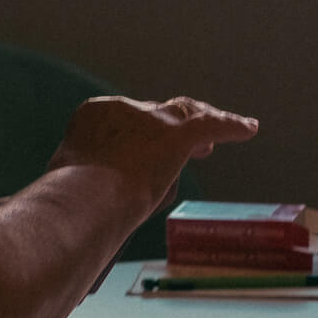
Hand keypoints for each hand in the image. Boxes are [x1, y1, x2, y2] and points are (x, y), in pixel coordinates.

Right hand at [46, 95, 258, 213]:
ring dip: (201, 122)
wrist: (81, 201)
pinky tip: (250, 128)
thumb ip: (85, 184)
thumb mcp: (67, 187)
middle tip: (188, 146)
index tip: (143, 153)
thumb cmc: (68, 205)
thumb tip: (80, 209)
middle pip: (156, 116)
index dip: (140, 135)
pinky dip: (232, 125)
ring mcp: (152, 120)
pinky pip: (212, 125)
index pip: (124, 120)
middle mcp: (124, 109)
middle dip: (169, 130)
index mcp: (93, 114)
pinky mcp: (176, 135)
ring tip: (211, 143)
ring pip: (185, 113)